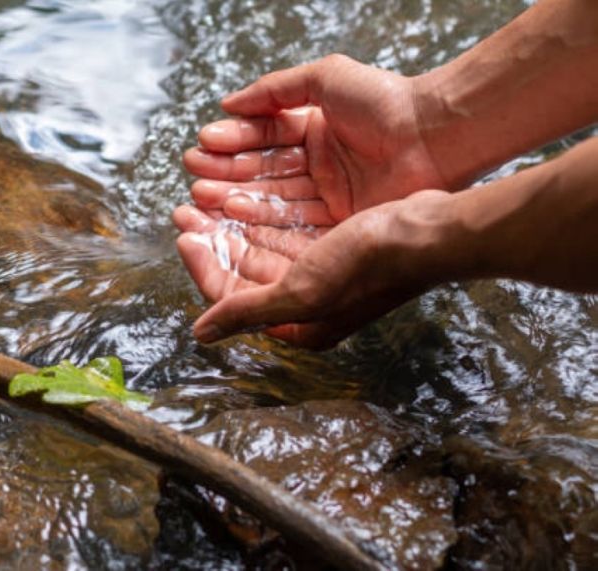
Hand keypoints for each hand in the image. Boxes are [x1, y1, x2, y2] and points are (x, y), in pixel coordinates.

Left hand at [174, 191, 454, 348]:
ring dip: (232, 224)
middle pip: (242, 271)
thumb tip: (200, 334)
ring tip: (207, 196)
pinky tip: (245, 194)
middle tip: (187, 209)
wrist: (429, 231)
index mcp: (298, 324)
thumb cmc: (370, 264)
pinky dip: (262, 216)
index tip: (183, 234)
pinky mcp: (332, 247)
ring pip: (260, 248)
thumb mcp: (303, 291)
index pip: (231, 298)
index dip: (202, 265)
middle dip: (212, 240)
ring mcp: (321, 275)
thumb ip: (248, 310)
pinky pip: (283, 231)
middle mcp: (306, 304)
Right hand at [184, 55, 448, 224]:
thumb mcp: (325, 79)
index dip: (233, 142)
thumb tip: (227, 103)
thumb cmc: (385, 100)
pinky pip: (294, 221)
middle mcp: (319, 166)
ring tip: (204, 195)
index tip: (202, 145)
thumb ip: (274, 90)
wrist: (436, 134)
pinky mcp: (340, 222)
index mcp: (315, 130)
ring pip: (273, 198)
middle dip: (227, 173)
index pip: (264, 138)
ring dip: (237, 197)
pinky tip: (234, 214)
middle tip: (194, 176)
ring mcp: (329, 196)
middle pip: (263, 172)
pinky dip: (263, 219)